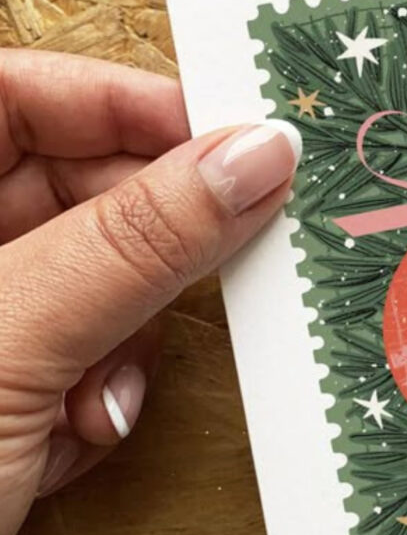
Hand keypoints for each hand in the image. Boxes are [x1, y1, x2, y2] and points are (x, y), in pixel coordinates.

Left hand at [0, 50, 299, 534]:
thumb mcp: (11, 341)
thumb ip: (139, 240)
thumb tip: (254, 156)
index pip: (18, 94)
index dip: (126, 104)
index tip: (233, 137)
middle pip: (75, 191)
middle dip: (147, 244)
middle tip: (233, 251)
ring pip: (100, 282)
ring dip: (127, 337)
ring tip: (106, 392)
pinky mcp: (9, 393)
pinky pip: (92, 355)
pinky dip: (107, 395)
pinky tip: (81, 439)